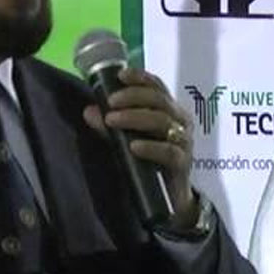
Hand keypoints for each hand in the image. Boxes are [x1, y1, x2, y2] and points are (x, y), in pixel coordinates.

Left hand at [83, 67, 197, 229]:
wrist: (171, 198)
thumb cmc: (150, 162)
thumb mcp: (128, 140)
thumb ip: (111, 126)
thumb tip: (89, 110)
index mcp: (170, 110)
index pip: (158, 87)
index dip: (140, 78)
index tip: (120, 75)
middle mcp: (180, 121)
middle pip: (159, 100)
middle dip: (132, 97)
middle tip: (110, 102)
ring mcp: (183, 141)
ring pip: (162, 121)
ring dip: (135, 117)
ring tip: (111, 121)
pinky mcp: (183, 162)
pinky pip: (168, 151)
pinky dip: (150, 147)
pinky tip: (133, 147)